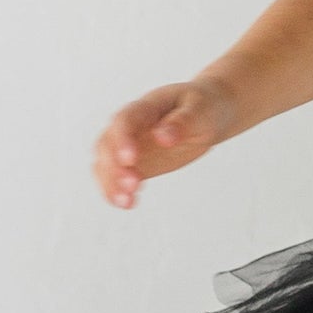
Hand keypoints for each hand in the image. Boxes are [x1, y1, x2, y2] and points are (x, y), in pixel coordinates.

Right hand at [92, 79, 236, 207]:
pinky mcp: (136, 164)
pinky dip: (116, 191)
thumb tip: (163, 137)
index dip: (123, 140)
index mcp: (145, 107)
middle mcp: (130, 126)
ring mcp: (130, 145)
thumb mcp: (200, 110)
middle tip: (133, 185)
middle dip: (115, 166)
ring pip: (105, 163)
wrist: (207, 114)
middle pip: (108, 144)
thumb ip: (182, 122)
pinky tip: (127, 204)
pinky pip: (116, 177)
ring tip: (126, 202)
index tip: (131, 159)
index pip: (125, 121)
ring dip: (111, 183)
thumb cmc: (203, 107)